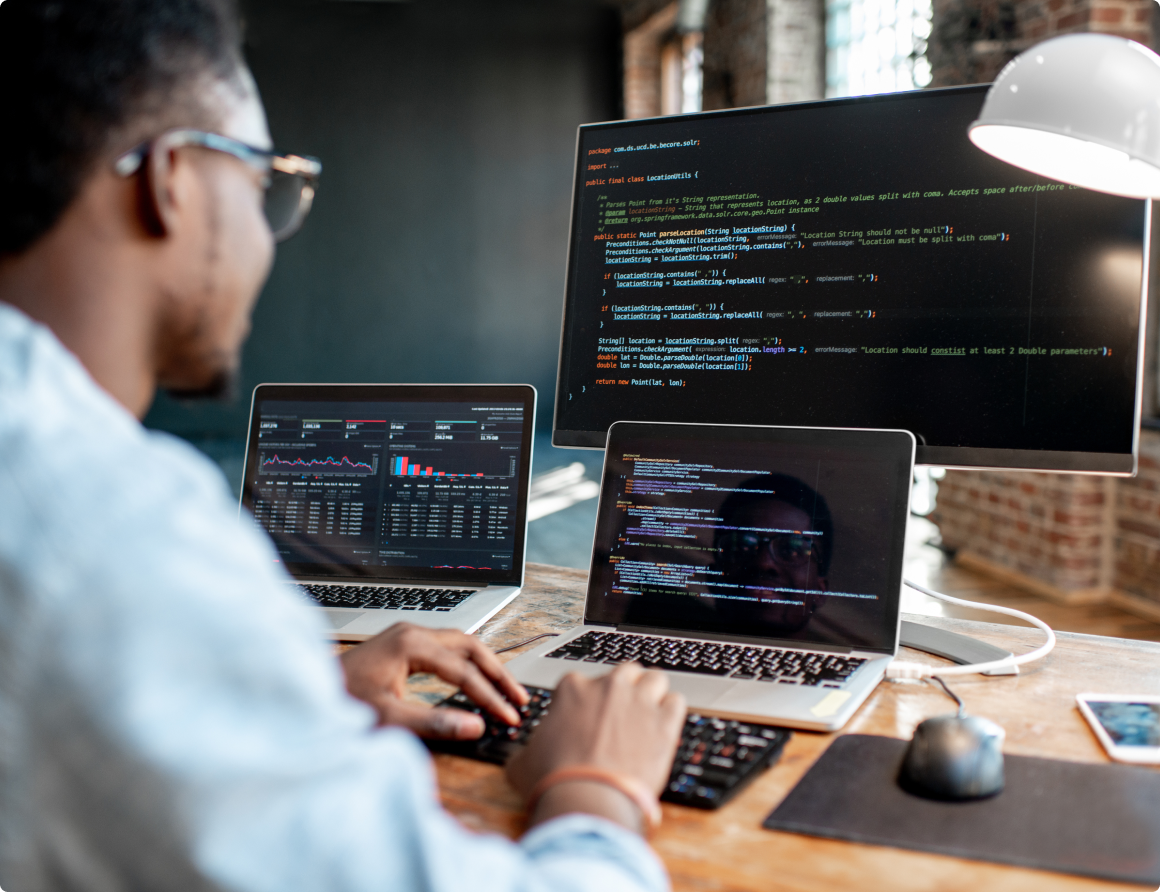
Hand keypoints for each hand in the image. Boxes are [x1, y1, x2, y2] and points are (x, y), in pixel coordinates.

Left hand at [340, 623, 527, 739]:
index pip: (464, 671)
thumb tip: (475, 726)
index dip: (490, 696)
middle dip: (497, 673)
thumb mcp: (388, 718)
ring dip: (485, 666)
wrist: (306, 692)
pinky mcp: (401, 646)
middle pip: (470, 646)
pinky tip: (474, 680)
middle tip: (519, 698)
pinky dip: (466, 664)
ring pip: (460, 644)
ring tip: (505, 690)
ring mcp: (406, 636)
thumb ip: (434, 723)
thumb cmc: (339, 702)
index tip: (509, 717)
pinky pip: (446, 649)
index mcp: (411, 644)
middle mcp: (411, 633)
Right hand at [506, 663, 684, 830]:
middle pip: (625, 672)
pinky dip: (672, 713)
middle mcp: (608, 686)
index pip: (585, 682)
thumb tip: (523, 756)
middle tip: (623, 715)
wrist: (586, 799)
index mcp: (572, 688)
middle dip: (625, 690)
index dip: (588, 701)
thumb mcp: (523, 762)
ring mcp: (639, 700)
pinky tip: (665, 729)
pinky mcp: (665, 721)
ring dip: (652, 694)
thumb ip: (526, 749)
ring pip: (655, 679)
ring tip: (648, 716)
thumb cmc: (553, 780)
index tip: (590, 719)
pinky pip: (677, 702)